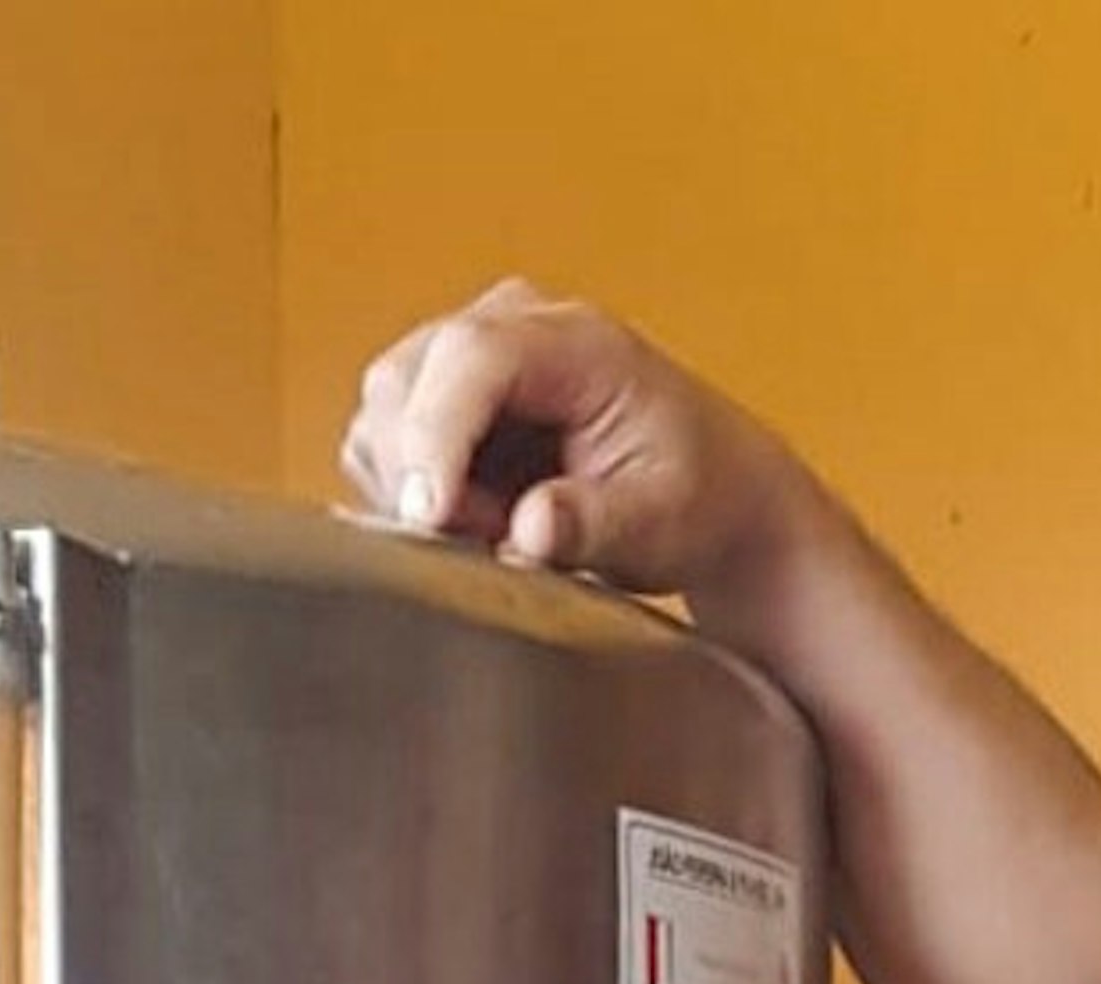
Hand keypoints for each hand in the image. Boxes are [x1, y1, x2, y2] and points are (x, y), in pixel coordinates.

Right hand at [339, 279, 827, 604]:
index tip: (428, 514)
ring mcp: (472, 354)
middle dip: (423, 474)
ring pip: (383, 413)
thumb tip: (528, 530)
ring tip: (498, 528)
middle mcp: (514, 325)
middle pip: (405, 380)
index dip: (434, 434)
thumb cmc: (699, 499)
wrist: (716, 498)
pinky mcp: (447, 395)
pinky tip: (480, 516)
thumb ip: (594, 524)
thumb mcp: (662, 522)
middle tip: (489, 541)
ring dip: (417, 488)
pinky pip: (386, 443)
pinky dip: (414, 492)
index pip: (472, 358)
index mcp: (578, 339)